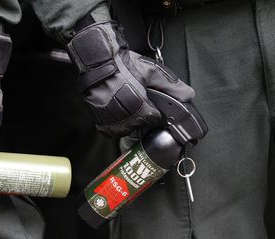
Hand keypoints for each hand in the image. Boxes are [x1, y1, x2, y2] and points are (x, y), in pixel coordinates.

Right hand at [66, 22, 193, 137]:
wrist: (96, 61)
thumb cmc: (122, 64)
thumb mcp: (151, 71)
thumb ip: (171, 85)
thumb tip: (189, 95)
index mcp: (140, 107)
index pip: (154, 119)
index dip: (154, 111)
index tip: (151, 103)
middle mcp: (125, 116)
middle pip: (139, 125)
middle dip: (141, 115)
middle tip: (137, 99)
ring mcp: (110, 119)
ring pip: (125, 129)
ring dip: (128, 121)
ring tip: (126, 105)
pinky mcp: (99, 118)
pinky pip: (110, 130)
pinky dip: (115, 125)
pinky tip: (116, 112)